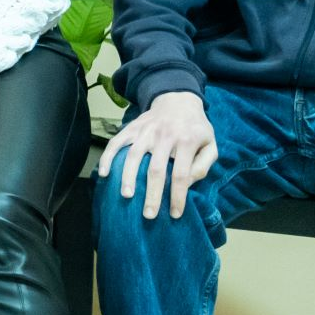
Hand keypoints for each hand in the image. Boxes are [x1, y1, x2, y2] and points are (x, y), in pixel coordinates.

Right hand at [97, 90, 215, 218]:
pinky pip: (117, 142)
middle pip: (155, 169)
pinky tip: (104, 173)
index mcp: (186, 141)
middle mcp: (164, 136)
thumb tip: (187, 184)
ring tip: (126, 196)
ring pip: (133, 156)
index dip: (178, 196)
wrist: (178, 100)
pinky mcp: (132, 128)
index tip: (175, 214)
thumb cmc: (195, 128)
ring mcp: (146, 131)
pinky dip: (108, 157)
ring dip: (128, 177)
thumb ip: (203, 165)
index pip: (181, 174)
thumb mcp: (210, 144)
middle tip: (148, 214)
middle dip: (151, 194)